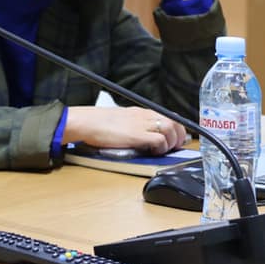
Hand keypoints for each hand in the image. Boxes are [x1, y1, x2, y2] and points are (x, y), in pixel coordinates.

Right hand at [63, 105, 185, 152]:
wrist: (86, 122)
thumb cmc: (97, 123)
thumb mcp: (120, 119)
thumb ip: (133, 124)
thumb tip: (142, 134)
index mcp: (140, 111)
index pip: (168, 116)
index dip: (177, 128)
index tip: (176, 138)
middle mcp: (143, 116)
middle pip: (173, 121)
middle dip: (179, 135)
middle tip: (174, 146)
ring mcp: (141, 124)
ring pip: (170, 128)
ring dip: (172, 142)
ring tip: (164, 150)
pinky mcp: (136, 135)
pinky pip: (159, 139)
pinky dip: (162, 147)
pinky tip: (155, 151)